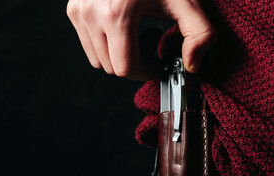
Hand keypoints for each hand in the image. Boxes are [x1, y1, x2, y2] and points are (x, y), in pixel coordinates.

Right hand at [67, 0, 216, 79]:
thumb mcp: (186, 0)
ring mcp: (79, 11)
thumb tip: (192, 65)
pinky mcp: (74, 9)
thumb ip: (199, 34)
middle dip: (135, 63)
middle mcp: (91, 13)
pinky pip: (89, 45)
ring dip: (120, 55)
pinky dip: (107, 45)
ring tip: (137, 33)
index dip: (146, 71)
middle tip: (151, 42)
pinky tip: (123, 27)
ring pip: (98, 60)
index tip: (158, 62)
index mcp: (116, 13)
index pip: (125, 68)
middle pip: (111, 67)